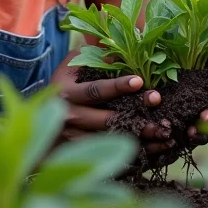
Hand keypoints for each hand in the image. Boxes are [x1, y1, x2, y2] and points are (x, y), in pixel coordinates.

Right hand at [51, 60, 174, 155]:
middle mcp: (71, 118)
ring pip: (113, 141)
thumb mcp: (73, 66)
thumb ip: (94, 56)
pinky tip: (157, 149)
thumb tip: (124, 48)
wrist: (42, 122)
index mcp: (67, 94)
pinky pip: (114, 159)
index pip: (95, 90)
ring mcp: (77, 140)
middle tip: (158, 104)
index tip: (140, 81)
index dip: (118, 86)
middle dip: (136, 113)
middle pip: (107, 119)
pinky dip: (137, 155)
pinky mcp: (85, 155)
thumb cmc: (64, 85)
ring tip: (165, 131)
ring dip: (141, 138)